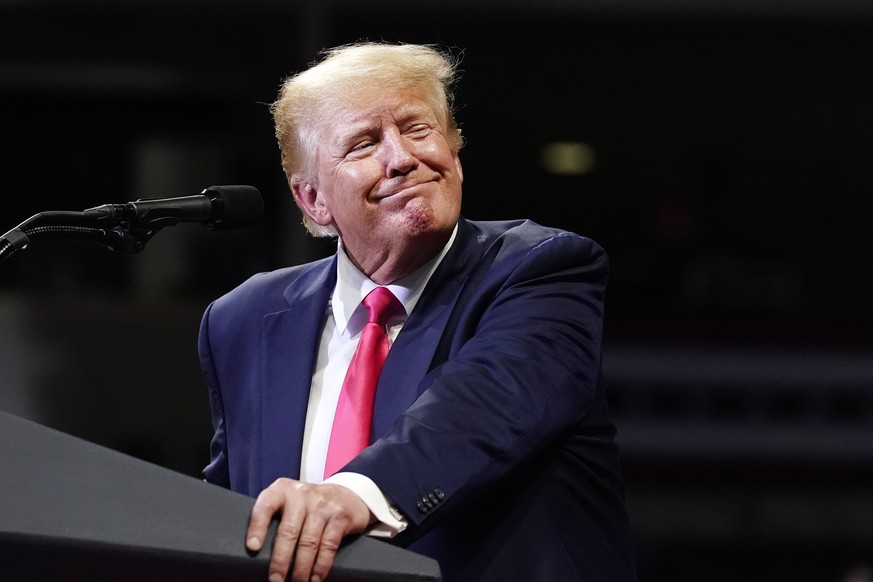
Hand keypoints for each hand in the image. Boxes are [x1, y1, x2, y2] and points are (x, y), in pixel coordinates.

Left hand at [246, 478, 372, 581]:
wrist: (346, 495)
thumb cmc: (309, 505)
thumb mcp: (289, 502)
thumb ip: (275, 517)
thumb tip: (257, 552)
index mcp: (282, 490)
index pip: (265, 506)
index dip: (257, 528)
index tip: (253, 548)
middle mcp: (302, 494)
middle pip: (288, 531)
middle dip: (280, 561)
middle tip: (275, 580)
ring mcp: (322, 505)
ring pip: (309, 542)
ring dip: (301, 569)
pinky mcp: (340, 516)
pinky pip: (328, 545)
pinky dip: (321, 566)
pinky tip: (315, 578)